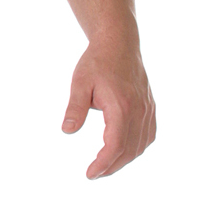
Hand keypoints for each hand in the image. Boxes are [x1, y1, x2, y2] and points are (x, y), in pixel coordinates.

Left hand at [62, 39, 155, 178]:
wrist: (119, 43)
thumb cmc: (98, 62)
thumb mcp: (80, 83)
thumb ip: (75, 108)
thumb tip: (67, 130)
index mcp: (122, 106)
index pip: (114, 145)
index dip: (103, 163)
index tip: (90, 173)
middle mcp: (139, 110)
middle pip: (129, 150)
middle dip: (112, 166)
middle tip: (94, 173)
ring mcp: (147, 109)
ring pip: (141, 145)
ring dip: (124, 159)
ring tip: (106, 165)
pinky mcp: (150, 107)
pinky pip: (149, 135)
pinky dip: (137, 148)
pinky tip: (124, 151)